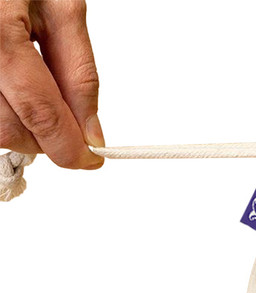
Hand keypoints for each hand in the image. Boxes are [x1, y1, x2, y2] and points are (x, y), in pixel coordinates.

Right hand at [0, 0, 102, 168]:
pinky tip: (15, 88)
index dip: (69, 148)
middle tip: (69, 126)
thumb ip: (79, 73)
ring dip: (22, 127)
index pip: (40, 113)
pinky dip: (4, 109)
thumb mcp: (61, 6)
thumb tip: (91, 132)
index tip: (92, 159)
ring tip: (37, 94)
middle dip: (46, 140)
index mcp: (0, 33)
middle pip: (8, 128)